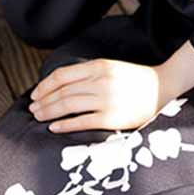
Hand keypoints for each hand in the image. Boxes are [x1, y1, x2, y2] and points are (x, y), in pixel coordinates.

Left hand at [28, 57, 163, 133]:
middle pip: (62, 92)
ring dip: (49, 112)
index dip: (45, 85)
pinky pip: (81, 122)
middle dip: (43, 101)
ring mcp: (105, 100)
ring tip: (39, 117)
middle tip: (32, 109)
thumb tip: (61, 84)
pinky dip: (64, 125)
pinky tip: (54, 128)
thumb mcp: (110, 67)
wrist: (161, 87)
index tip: (35, 94)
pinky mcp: (111, 118)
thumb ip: (88, 73)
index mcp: (98, 66)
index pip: (62, 75)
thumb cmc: (134, 78)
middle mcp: (100, 81)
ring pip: (68, 106)